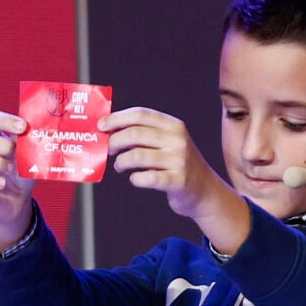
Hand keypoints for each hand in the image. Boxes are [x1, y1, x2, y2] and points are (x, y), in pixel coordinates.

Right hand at [0, 110, 35, 249]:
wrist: (16, 199)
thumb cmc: (20, 171)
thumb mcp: (27, 155)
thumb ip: (25, 143)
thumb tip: (28, 133)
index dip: (5, 121)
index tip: (23, 127)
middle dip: (2, 145)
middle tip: (16, 154)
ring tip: (10, 169)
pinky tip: (2, 184)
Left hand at [99, 107, 223, 218]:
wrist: (204, 190)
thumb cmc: (177, 164)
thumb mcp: (167, 142)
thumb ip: (144, 134)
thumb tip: (110, 130)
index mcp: (174, 126)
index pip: (141, 114)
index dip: (117, 118)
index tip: (101, 125)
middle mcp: (178, 140)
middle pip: (135, 134)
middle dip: (115, 141)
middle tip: (108, 149)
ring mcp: (179, 161)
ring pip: (137, 156)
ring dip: (121, 162)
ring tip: (120, 166)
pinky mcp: (178, 181)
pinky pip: (147, 178)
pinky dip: (135, 179)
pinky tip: (135, 178)